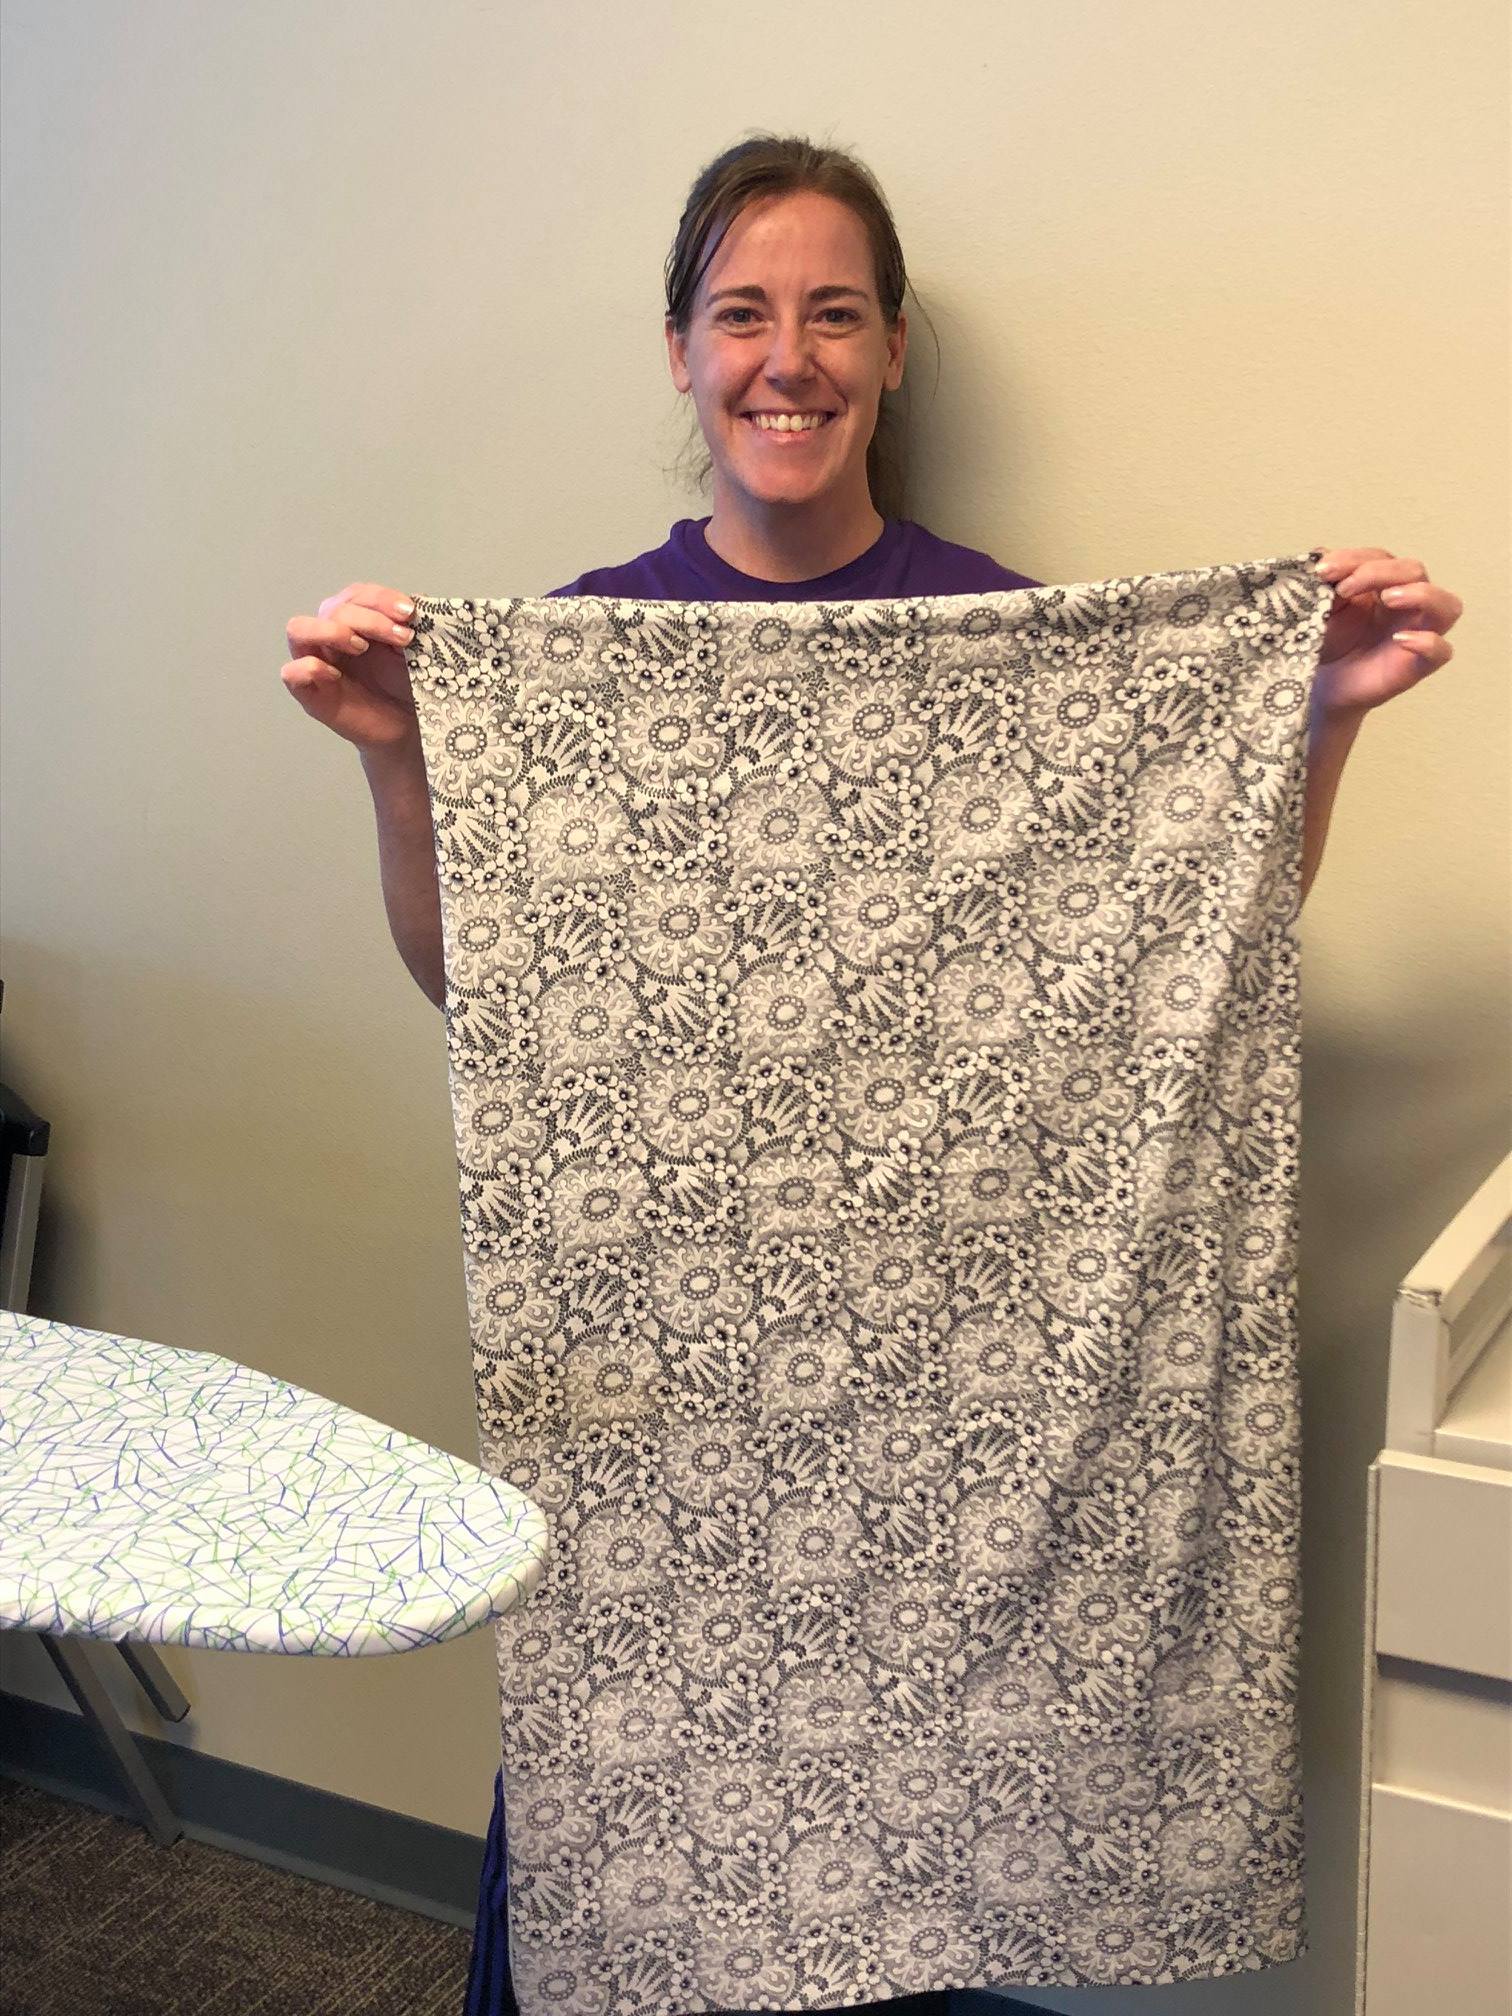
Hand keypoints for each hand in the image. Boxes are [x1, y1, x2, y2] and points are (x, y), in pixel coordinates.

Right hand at [282, 581, 419, 748]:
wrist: (408, 727)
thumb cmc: (406, 686)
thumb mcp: (415, 650)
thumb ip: (409, 624)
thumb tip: (415, 601)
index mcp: (354, 620)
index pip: (355, 595)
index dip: (381, 599)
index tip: (409, 613)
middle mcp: (330, 636)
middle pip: (333, 609)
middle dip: (370, 618)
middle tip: (402, 637)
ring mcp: (316, 662)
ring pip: (299, 629)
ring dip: (331, 631)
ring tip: (361, 647)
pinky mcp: (310, 694)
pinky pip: (291, 673)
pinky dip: (309, 667)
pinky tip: (335, 674)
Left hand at [1309, 547, 1461, 723]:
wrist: (1319, 685)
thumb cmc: (1324, 643)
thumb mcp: (1318, 608)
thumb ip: (1323, 582)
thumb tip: (1320, 553)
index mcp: (1383, 584)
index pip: (1381, 558)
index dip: (1354, 559)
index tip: (1322, 570)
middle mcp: (1407, 604)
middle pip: (1414, 571)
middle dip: (1379, 572)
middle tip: (1344, 588)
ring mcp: (1418, 633)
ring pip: (1447, 605)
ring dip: (1420, 594)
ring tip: (1388, 598)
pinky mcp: (1417, 666)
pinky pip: (1442, 651)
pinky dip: (1428, 642)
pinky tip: (1400, 639)